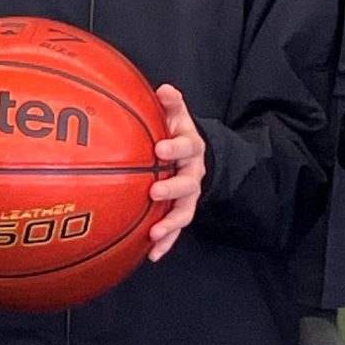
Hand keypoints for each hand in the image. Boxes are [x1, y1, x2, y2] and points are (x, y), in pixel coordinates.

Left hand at [146, 84, 205, 261]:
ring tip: (155, 232)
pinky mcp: (181, 212)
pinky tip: (151, 254)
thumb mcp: (176, 116)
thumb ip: (171, 104)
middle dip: (172, 188)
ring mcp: (189, 195)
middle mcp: (193, 173)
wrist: (190, 155)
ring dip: (170, 223)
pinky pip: (175, 230)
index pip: (187, 146)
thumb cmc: (174, 132)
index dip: (175, 148)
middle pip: (188, 183)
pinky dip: (166, 242)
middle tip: (154, 190)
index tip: (160, 149)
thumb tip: (165, 89)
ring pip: (184, 212)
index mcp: (190, 147)